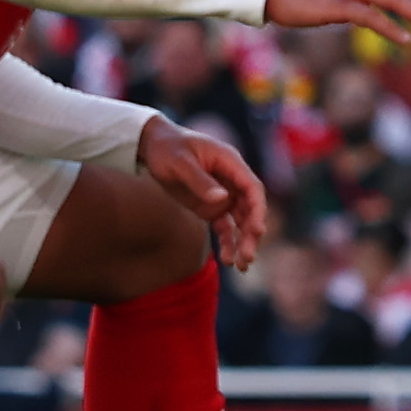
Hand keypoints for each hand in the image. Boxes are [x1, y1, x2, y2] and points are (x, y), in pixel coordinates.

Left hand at [134, 116, 268, 269]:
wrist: (152, 145)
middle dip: (251, 233)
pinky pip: (225, 226)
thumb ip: (200, 180)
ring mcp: (223, 194)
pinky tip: (227, 260)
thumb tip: (222, 199)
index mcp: (230, 163)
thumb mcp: (180, 162)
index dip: (258, 210)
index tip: (258, 230)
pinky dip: (228, 242)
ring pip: (241, 221)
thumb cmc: (168, 147)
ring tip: (241, 266)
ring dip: (243, 242)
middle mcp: (232, 180)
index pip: (253, 188)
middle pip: (250, 209)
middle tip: (248, 257)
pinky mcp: (211, 206)